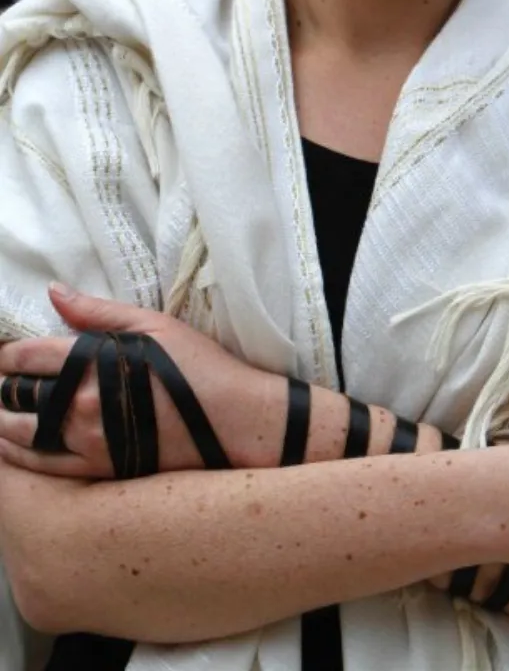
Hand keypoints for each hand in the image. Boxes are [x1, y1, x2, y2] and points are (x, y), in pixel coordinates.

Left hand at [0, 285, 276, 477]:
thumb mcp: (154, 325)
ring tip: (0, 408)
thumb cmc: (199, 366)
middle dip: (2, 385)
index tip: (1, 354)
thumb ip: (98, 311)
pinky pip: (41, 465)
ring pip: (20, 432)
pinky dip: (15, 453)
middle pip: (17, 394)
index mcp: (94, 361)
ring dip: (1, 417)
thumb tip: (53, 292)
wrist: (234, 422)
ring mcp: (87, 440)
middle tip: (2, 380)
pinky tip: (8, 444)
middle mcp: (82, 402)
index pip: (27, 357)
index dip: (5, 355)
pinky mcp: (98, 468)